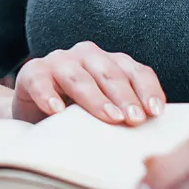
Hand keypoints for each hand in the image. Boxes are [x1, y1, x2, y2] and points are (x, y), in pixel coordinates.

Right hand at [12, 41, 165, 125]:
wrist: (35, 115)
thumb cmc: (78, 115)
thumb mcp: (106, 111)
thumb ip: (126, 113)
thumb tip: (155, 133)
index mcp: (110, 62)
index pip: (135, 70)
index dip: (147, 89)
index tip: (156, 112)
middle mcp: (86, 55)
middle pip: (109, 72)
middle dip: (125, 96)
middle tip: (135, 119)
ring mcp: (58, 61)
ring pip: (79, 76)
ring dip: (95, 98)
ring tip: (109, 118)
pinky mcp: (32, 72)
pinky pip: (40, 81)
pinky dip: (48, 95)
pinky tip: (56, 111)